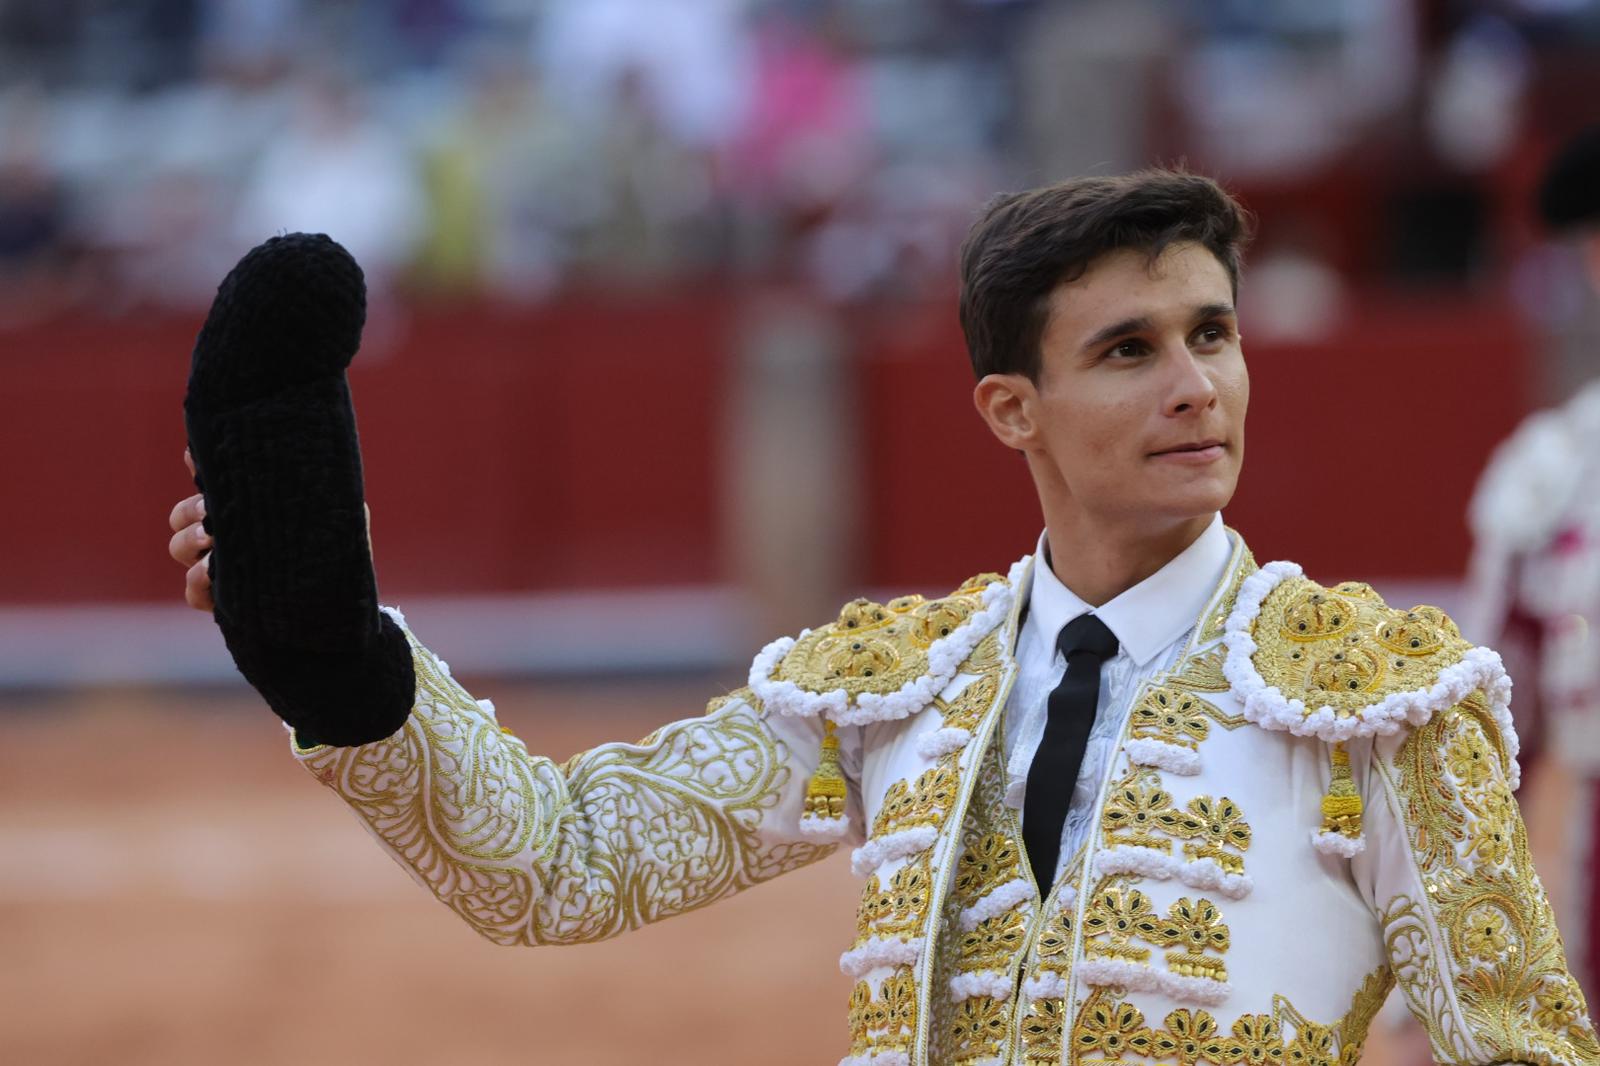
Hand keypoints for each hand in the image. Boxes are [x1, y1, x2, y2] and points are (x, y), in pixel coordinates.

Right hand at [169, 449, 372, 612]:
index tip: (197, 459)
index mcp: (244, 508)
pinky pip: (194, 593)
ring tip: (210, 540)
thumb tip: (302, 462)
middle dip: (192, 509)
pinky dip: (197, 584)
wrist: (340, 597)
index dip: (198, 465)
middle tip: (210, 510)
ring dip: (188, 541)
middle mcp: (226, 534)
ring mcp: (218, 567)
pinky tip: (213, 575)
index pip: (209, 481)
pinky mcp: (223, 601)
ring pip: (179, 547)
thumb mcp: (335, 511)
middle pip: (182, 514)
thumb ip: (317, 488)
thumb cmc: (337, 547)